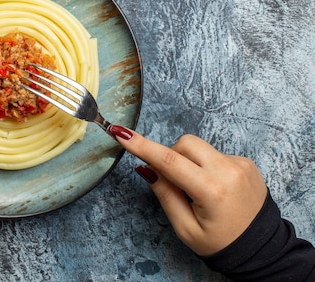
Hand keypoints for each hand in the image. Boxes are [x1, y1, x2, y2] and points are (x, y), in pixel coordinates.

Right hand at [107, 125, 267, 256]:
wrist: (262, 249)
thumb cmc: (222, 244)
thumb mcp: (186, 229)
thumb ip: (165, 195)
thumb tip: (147, 168)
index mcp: (212, 190)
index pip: (169, 161)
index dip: (142, 146)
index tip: (121, 133)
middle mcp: (228, 171)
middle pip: (184, 144)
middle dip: (170, 156)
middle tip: (172, 183)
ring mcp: (240, 164)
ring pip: (199, 147)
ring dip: (188, 162)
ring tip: (197, 190)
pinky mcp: (246, 162)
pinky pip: (214, 154)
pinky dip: (205, 167)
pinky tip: (214, 188)